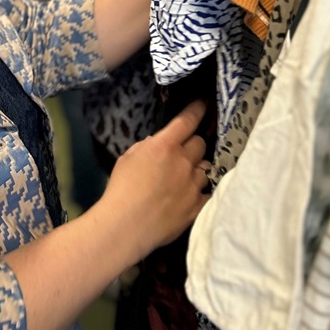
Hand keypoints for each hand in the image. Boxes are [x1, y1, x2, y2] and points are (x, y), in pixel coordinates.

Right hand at [98, 100, 210, 265]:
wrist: (127, 225)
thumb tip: (158, 144)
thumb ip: (147, 147)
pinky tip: (193, 195)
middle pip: (200, 143)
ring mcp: (194, 184)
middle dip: (193, 145)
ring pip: (206, 167)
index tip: (204, 104)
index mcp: (164, 145)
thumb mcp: (128, 158)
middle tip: (183, 153)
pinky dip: (202, 190)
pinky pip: (208, 192)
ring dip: (197, 168)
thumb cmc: (121, 188)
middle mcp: (184, 161)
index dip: (197, 109)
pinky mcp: (198, 206)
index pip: (187, 121)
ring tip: (186, 177)